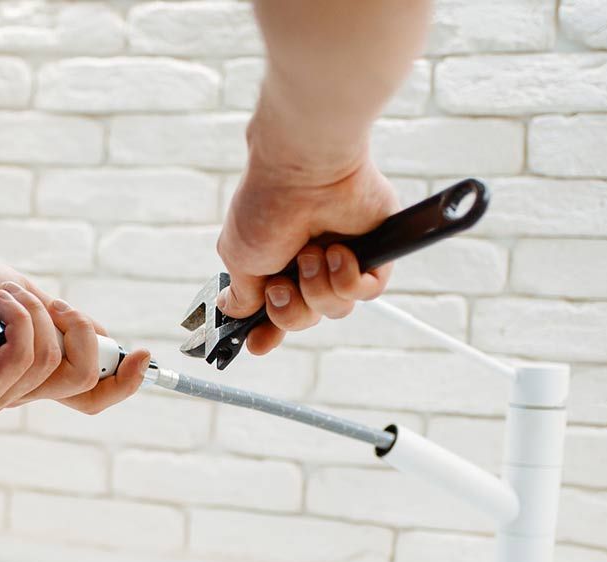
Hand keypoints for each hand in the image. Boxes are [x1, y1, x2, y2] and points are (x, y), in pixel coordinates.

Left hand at [0, 255, 149, 413]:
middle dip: (80, 330)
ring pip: (53, 360)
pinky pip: (25, 355)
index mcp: (32, 376)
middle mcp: (16, 394)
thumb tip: (107, 339)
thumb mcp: (29, 299)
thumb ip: (63, 322)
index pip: (88, 398)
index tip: (143, 355)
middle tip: (52, 301)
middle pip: (82, 380)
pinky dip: (17, 318)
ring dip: (34, 311)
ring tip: (3, 294)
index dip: (122, 383)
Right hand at [216, 149, 398, 355]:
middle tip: (282, 283)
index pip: (274, 311)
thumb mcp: (239, 259)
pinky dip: (347, 279)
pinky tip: (338, 252)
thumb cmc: (266, 207)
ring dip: (317, 289)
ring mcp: (340, 259)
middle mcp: (306, 264)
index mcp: (274, 265)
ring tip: (312, 254)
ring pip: (335, 310)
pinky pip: (366, 293)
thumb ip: (241, 294)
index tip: (258, 344)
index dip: (268, 331)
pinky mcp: (374, 252)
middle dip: (290, 309)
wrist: (305, 171)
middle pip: (303, 318)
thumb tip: (231, 311)